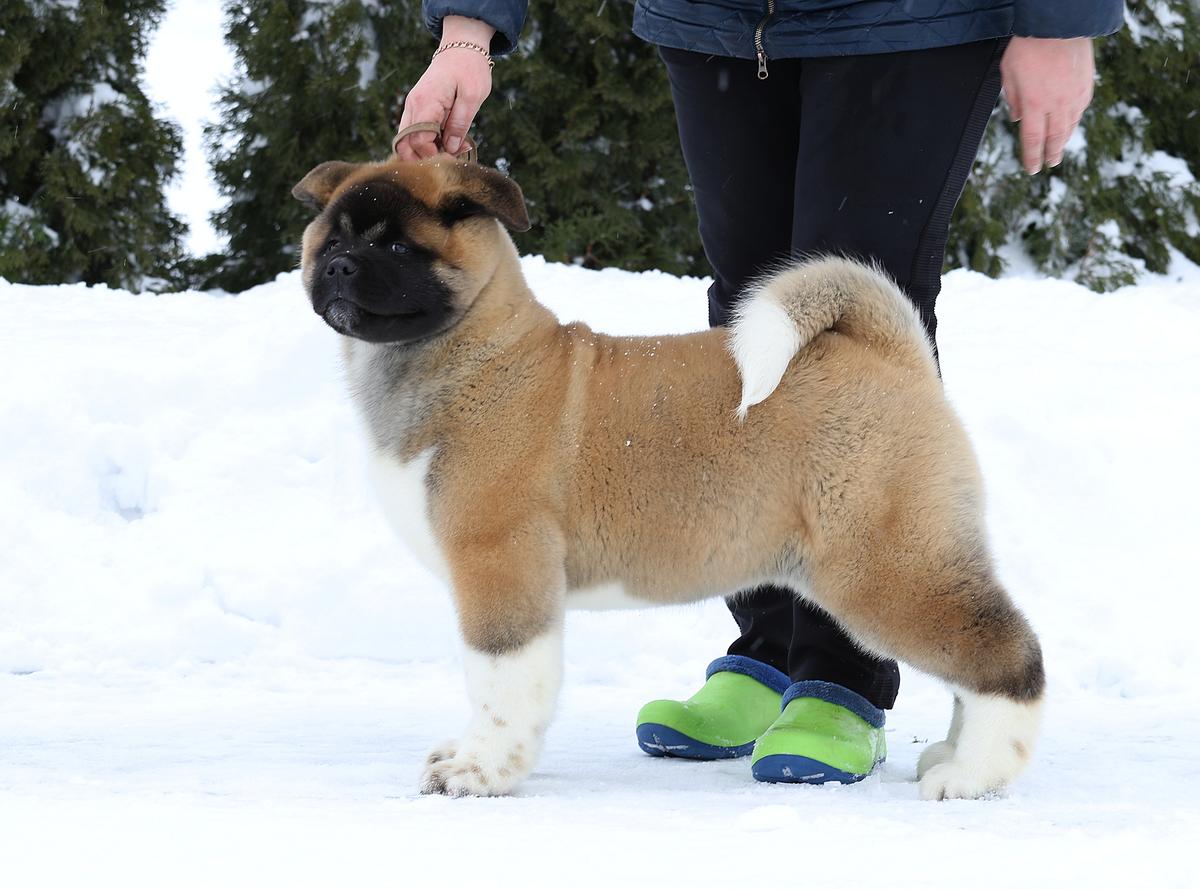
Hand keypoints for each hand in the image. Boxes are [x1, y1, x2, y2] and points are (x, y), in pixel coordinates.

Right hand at [396, 16, 495, 160]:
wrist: (461, 47)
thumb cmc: (469, 69)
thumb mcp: (473, 96)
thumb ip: (460, 123)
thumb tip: (451, 148)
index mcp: (425, 102)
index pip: (418, 140)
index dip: (433, 154)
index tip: (453, 157)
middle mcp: (413, 106)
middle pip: (405, 145)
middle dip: (424, 159)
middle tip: (449, 160)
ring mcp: (412, 107)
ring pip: (407, 141)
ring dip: (426, 152)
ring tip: (452, 150)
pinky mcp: (417, 109)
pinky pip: (415, 133)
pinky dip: (428, 143)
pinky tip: (449, 141)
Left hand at [1000, 36, 1094, 174]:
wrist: (1059, 24)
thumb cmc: (1029, 46)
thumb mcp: (1008, 73)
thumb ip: (1012, 99)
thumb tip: (1016, 119)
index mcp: (1034, 105)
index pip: (1032, 140)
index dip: (1032, 157)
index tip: (1032, 169)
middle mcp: (1056, 104)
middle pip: (1054, 137)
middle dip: (1050, 154)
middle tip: (1049, 164)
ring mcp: (1074, 95)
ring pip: (1069, 125)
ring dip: (1063, 140)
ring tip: (1059, 149)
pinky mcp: (1086, 85)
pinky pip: (1080, 110)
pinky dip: (1074, 122)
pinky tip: (1070, 125)